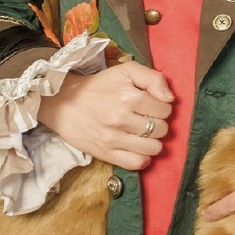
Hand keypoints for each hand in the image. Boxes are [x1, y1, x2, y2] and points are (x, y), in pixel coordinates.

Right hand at [35, 59, 172, 169]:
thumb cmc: (99, 86)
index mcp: (128, 97)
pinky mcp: (105, 154)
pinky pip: (136, 164)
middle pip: (161, 129)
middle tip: (149, 118)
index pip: (165, 109)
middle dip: (160, 123)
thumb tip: (170, 98)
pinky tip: (139, 148)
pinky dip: (143, 158)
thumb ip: (152, 78)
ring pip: (153, 148)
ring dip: (154, 141)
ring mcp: (112, 139)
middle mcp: (121, 119)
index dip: (163, 106)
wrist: (64, 103)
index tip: (154, 105)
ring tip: (145, 133)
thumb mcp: (126, 71)